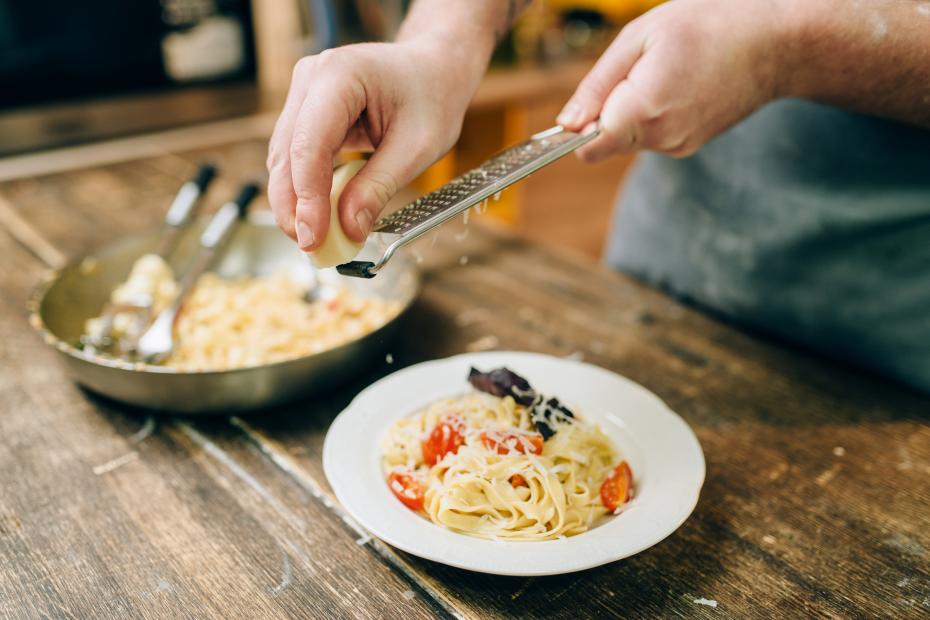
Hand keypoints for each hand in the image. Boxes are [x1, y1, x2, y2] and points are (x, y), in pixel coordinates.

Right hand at [267, 41, 474, 249]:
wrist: (434, 69)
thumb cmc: (433, 96)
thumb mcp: (418, 147)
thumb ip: (380, 186)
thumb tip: (349, 228)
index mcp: (340, 75)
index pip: (309, 145)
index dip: (307, 198)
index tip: (312, 238)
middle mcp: (312, 78)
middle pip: (287, 154)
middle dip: (294, 206)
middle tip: (311, 247)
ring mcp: (304, 93)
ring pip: (284, 159)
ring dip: (295, 202)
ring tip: (315, 238)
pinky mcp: (306, 112)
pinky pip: (296, 157)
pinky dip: (305, 189)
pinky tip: (318, 217)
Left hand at [558, 0, 789, 160]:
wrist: (776, 43)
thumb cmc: (710, 25)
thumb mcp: (641, 36)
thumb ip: (598, 84)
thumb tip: (565, 124)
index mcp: (644, 111)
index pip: (586, 147)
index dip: (578, 125)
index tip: (589, 101)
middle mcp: (661, 139)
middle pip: (605, 141)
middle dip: (608, 111)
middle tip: (640, 68)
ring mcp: (678, 146)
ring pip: (628, 138)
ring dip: (631, 111)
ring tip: (666, 72)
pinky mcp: (689, 146)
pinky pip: (651, 136)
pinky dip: (652, 115)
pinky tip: (679, 85)